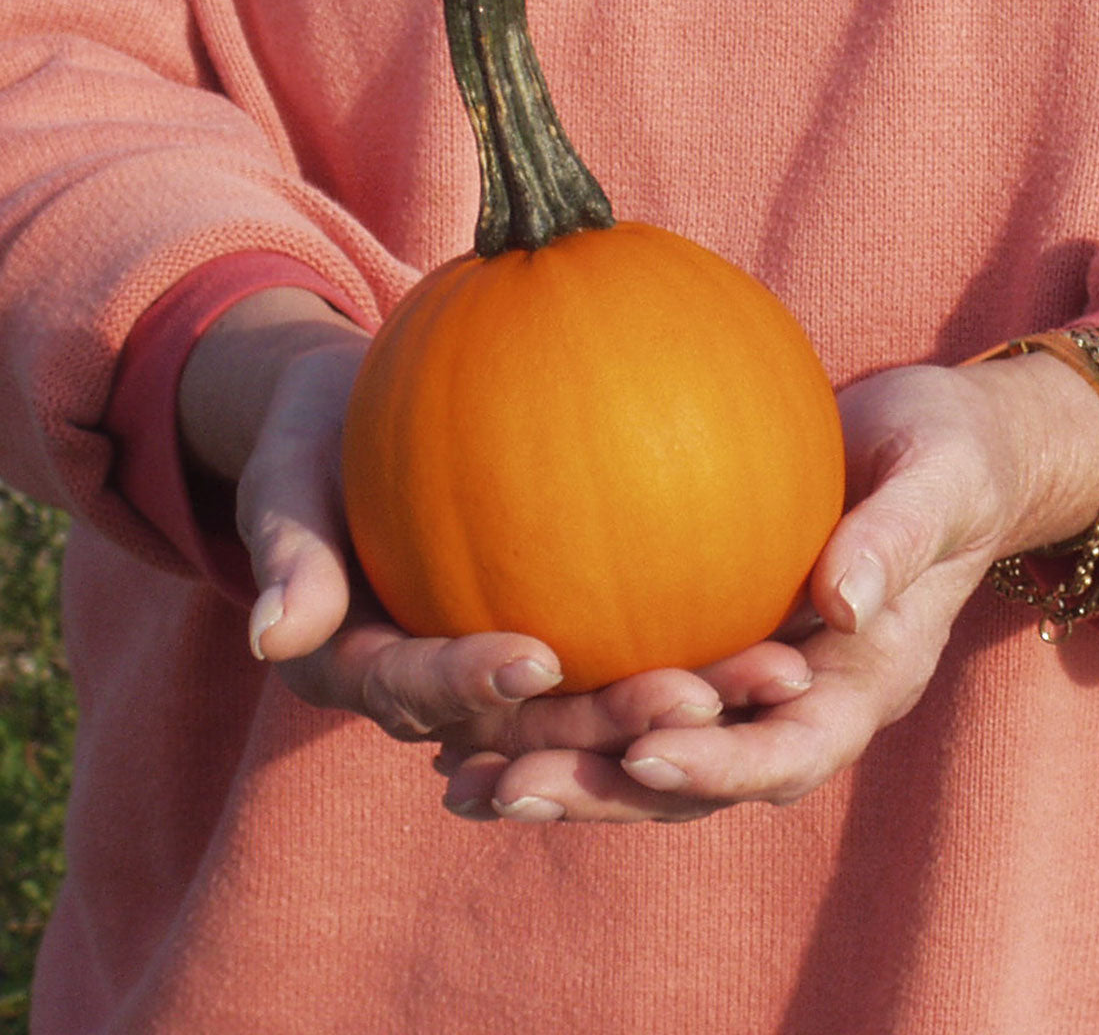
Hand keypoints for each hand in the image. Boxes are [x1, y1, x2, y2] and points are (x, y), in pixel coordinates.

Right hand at [180, 289, 805, 761]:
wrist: (347, 417)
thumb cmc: (310, 439)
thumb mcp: (285, 477)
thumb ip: (290, 553)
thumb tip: (269, 641)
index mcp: (367, 670)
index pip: (419, 693)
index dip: (472, 686)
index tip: (539, 657)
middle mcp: (444, 689)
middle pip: (531, 723)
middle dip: (612, 722)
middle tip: (699, 695)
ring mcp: (507, 663)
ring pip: (600, 700)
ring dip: (687, 700)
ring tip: (778, 673)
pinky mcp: (561, 628)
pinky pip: (631, 635)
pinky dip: (699, 631)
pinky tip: (786, 613)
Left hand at [438, 354, 1098, 821]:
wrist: (931, 449)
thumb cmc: (948, 457)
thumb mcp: (939, 481)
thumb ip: (897, 537)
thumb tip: (844, 601)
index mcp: (862, 681)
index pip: (789, 750)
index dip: (721, 766)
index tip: (643, 758)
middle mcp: (798, 700)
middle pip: (697, 776)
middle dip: (606, 794)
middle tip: (503, 792)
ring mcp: (748, 679)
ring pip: (650, 748)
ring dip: (563, 771)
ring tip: (459, 780)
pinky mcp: (706, 639)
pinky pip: (629, 685)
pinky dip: (559, 707)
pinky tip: (476, 699)